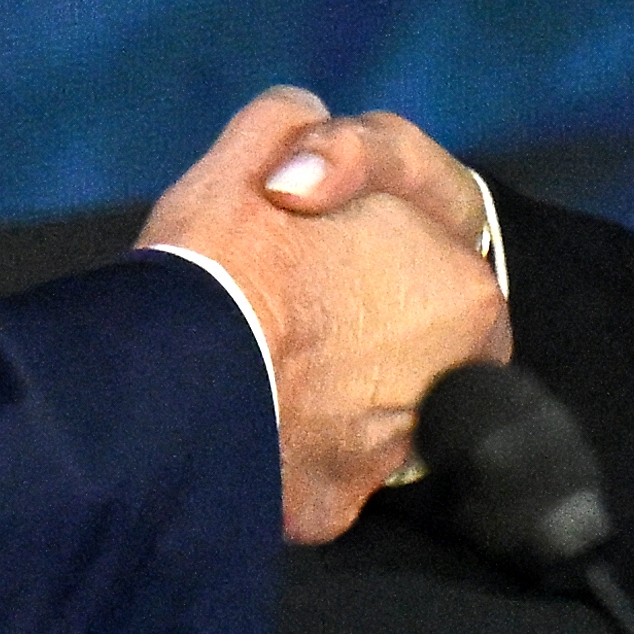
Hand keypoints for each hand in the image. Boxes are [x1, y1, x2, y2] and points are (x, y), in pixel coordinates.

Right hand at [143, 88, 508, 543]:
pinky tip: (241, 416)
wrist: (168, 384)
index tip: (302, 254)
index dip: (355, 249)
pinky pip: (313, 471)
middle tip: (277, 308)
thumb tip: (304, 130)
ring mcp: (397, 455)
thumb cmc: (226, 260)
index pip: (423, 267)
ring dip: (317, 391)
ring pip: (358, 411)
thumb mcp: (261, 150)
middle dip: (347, 326)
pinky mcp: (338, 505)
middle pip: (398, 344)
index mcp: (466, 291)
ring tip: (254, 362)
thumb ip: (302, 129)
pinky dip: (281, 449)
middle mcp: (456, 383)